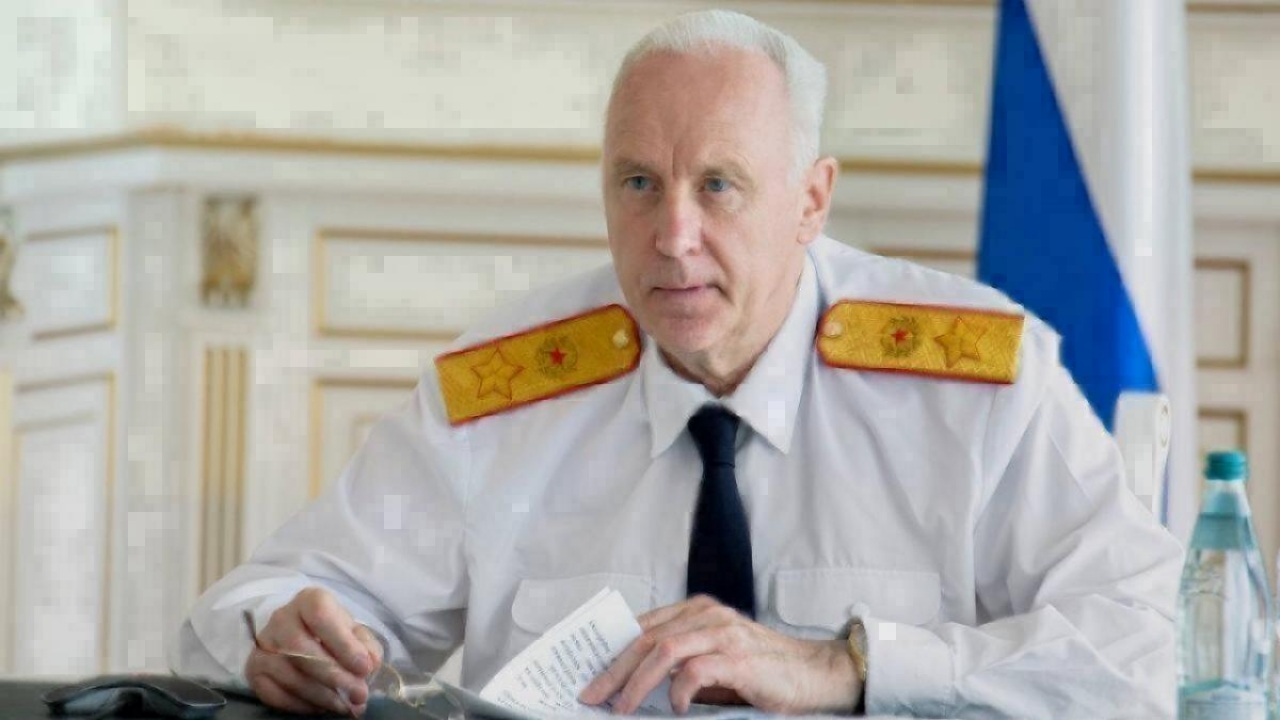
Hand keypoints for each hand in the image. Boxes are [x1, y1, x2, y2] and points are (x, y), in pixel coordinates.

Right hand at [244, 587, 383, 715]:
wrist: (302, 637)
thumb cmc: (333, 633)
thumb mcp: (355, 632)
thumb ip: (366, 646)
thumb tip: (370, 664)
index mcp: (309, 600)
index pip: (321, 616)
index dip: (343, 643)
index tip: (364, 668)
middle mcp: (281, 619)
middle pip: (301, 648)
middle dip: (334, 676)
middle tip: (358, 695)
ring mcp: (263, 645)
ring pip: (289, 675)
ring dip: (321, 696)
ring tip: (345, 706)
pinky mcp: (254, 670)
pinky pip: (274, 694)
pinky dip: (301, 705)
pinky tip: (321, 708)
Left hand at [578, 595, 861, 714]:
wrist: (814, 674)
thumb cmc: (762, 671)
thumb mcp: (714, 660)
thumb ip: (679, 662)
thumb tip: (631, 685)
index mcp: (696, 611)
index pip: (642, 627)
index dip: (612, 652)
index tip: (590, 676)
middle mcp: (707, 615)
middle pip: (645, 638)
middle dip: (613, 670)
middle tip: (592, 695)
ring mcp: (723, 633)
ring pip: (663, 650)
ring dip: (635, 683)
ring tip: (621, 708)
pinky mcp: (739, 658)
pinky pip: (695, 670)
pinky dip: (677, 691)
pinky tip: (674, 707)